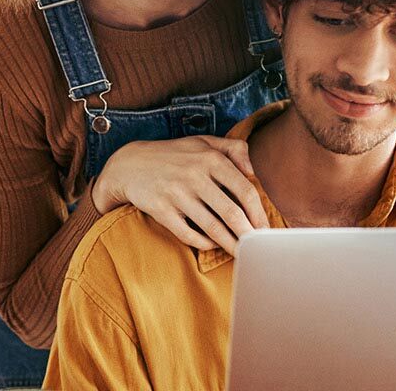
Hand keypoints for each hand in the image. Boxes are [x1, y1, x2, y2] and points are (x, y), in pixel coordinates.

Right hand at [91, 136, 269, 254]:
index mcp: (210, 158)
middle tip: (259, 248)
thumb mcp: (203, 142)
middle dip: (249, 235)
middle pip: (232, 213)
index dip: (259, 214)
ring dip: (230, 244)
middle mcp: (195, 175)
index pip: (245, 191)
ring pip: (212, 227)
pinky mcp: (161, 210)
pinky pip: (188, 234)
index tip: (265, 229)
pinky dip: (204, 243)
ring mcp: (177, 194)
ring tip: (242, 253)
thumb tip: (254, 172)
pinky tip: (213, 245)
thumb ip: (233, 149)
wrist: (129, 164)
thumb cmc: (174, 155)